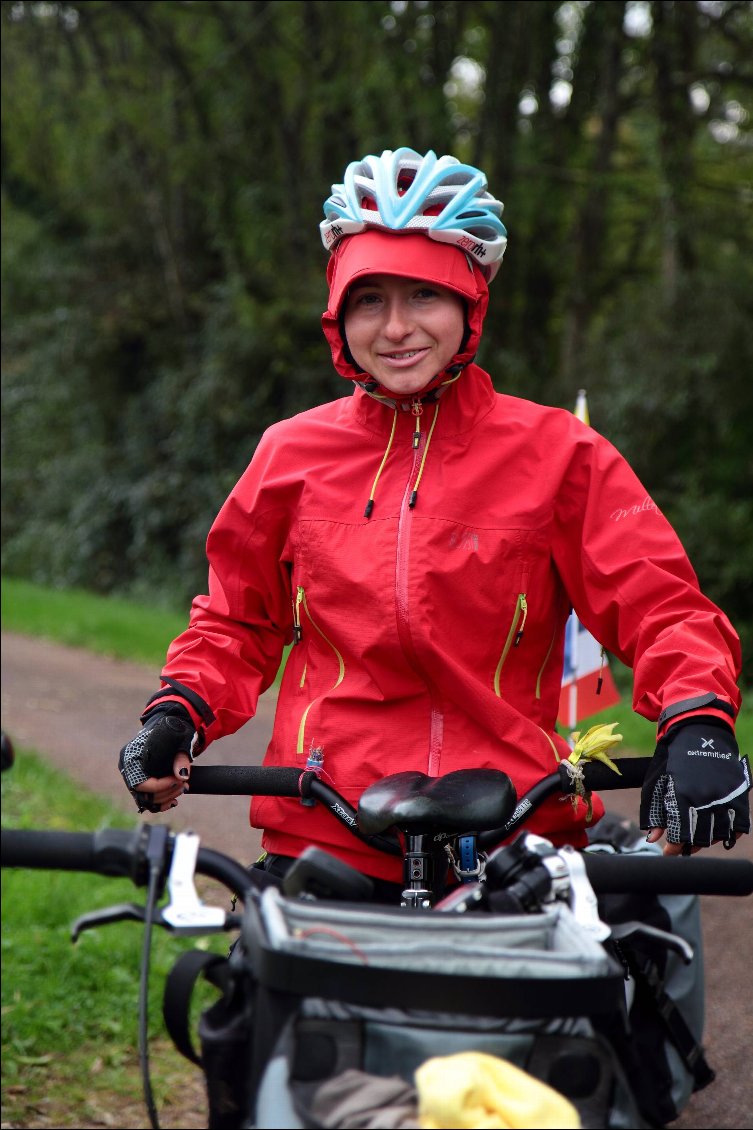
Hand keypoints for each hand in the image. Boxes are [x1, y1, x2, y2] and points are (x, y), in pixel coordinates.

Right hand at [118, 704, 195, 812]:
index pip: (140, 782)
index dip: (161, 785)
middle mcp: (128, 769)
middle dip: (166, 792)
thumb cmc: (173, 732)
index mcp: (130, 756)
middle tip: (184, 785)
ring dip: (166, 798)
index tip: (179, 780)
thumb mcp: (179, 741)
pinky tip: (174, 800)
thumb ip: (180, 758)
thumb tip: (182, 776)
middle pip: (142, 794)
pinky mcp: (142, 783)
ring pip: (146, 799)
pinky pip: (148, 800)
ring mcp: (133, 777)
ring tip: (183, 788)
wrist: (171, 729)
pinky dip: (161, 802)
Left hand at [641, 718, 750, 854]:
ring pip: (720, 834)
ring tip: (699, 837)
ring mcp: (724, 797)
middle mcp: (705, 799)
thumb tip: (653, 839)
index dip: (673, 848)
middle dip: (689, 845)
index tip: (669, 852)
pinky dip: (731, 833)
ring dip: (708, 840)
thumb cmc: (674, 756)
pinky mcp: (738, 794)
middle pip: (701, 838)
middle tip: (683, 845)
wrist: (699, 730)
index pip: (679, 835)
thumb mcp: (657, 782)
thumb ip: (654, 812)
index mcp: (682, 796)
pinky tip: (720, 832)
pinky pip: (739, 824)